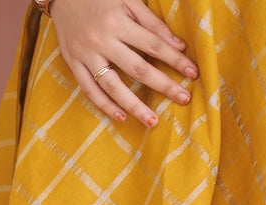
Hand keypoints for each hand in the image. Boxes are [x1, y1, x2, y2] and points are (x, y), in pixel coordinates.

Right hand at [48, 0, 198, 127]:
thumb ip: (151, 22)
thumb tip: (178, 45)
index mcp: (118, 22)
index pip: (154, 45)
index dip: (175, 60)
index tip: (192, 73)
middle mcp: (102, 40)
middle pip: (138, 68)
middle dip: (163, 85)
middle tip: (183, 99)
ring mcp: (86, 54)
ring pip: (113, 86)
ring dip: (134, 105)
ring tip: (153, 121)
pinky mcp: (73, 63)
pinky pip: (89, 90)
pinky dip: (105, 105)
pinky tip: (121, 117)